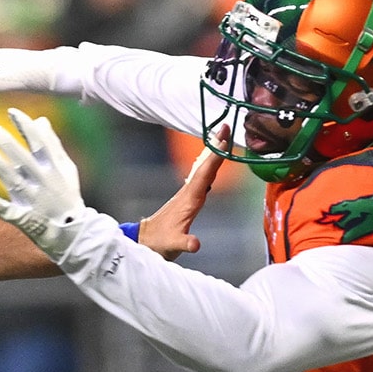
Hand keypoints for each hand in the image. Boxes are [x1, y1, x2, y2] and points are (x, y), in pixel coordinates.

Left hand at [0, 108, 88, 259]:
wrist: (74, 233)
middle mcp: (44, 183)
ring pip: (17, 184)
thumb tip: (41, 120)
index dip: (27, 128)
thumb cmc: (67, 197)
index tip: (12, 112)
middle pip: (25, 161)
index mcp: (53, 169)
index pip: (40, 144)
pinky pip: (10, 213)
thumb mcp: (67, 169)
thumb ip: (53, 144)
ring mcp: (34, 201)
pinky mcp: (25, 219)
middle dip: (10, 145)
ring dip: (3, 171)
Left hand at [138, 129, 226, 260]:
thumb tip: (196, 244)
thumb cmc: (160, 242)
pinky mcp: (187, 197)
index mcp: (189, 200)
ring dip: (213, 152)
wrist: (146, 240)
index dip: (215, 158)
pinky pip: (202, 176)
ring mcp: (187, 193)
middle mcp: (189, 192)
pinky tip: (214, 159)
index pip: (205, 175)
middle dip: (216, 146)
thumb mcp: (173, 245)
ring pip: (203, 168)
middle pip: (205, 165)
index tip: (224, 140)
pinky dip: (210, 164)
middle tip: (226, 126)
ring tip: (223, 135)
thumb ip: (185, 243)